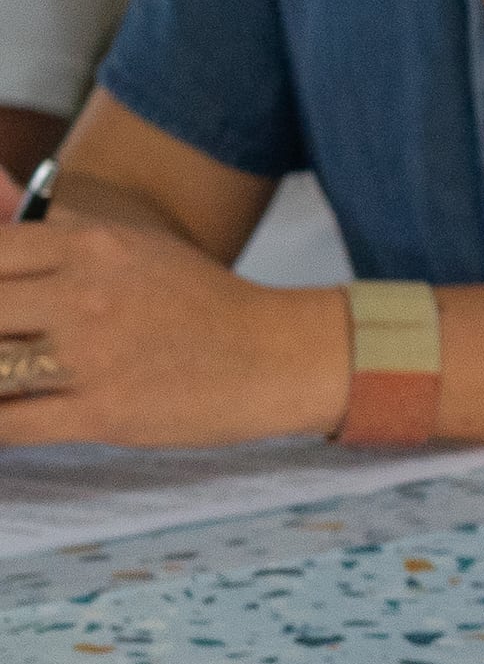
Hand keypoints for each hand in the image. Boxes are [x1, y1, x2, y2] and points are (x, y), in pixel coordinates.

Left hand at [0, 213, 349, 447]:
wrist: (277, 356)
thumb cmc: (203, 303)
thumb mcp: (134, 247)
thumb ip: (60, 240)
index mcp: (92, 246)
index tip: (3, 307)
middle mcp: (85, 295)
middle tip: (8, 344)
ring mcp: (92, 356)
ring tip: (13, 376)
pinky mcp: (102, 412)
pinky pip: (9, 423)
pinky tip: (11, 413)